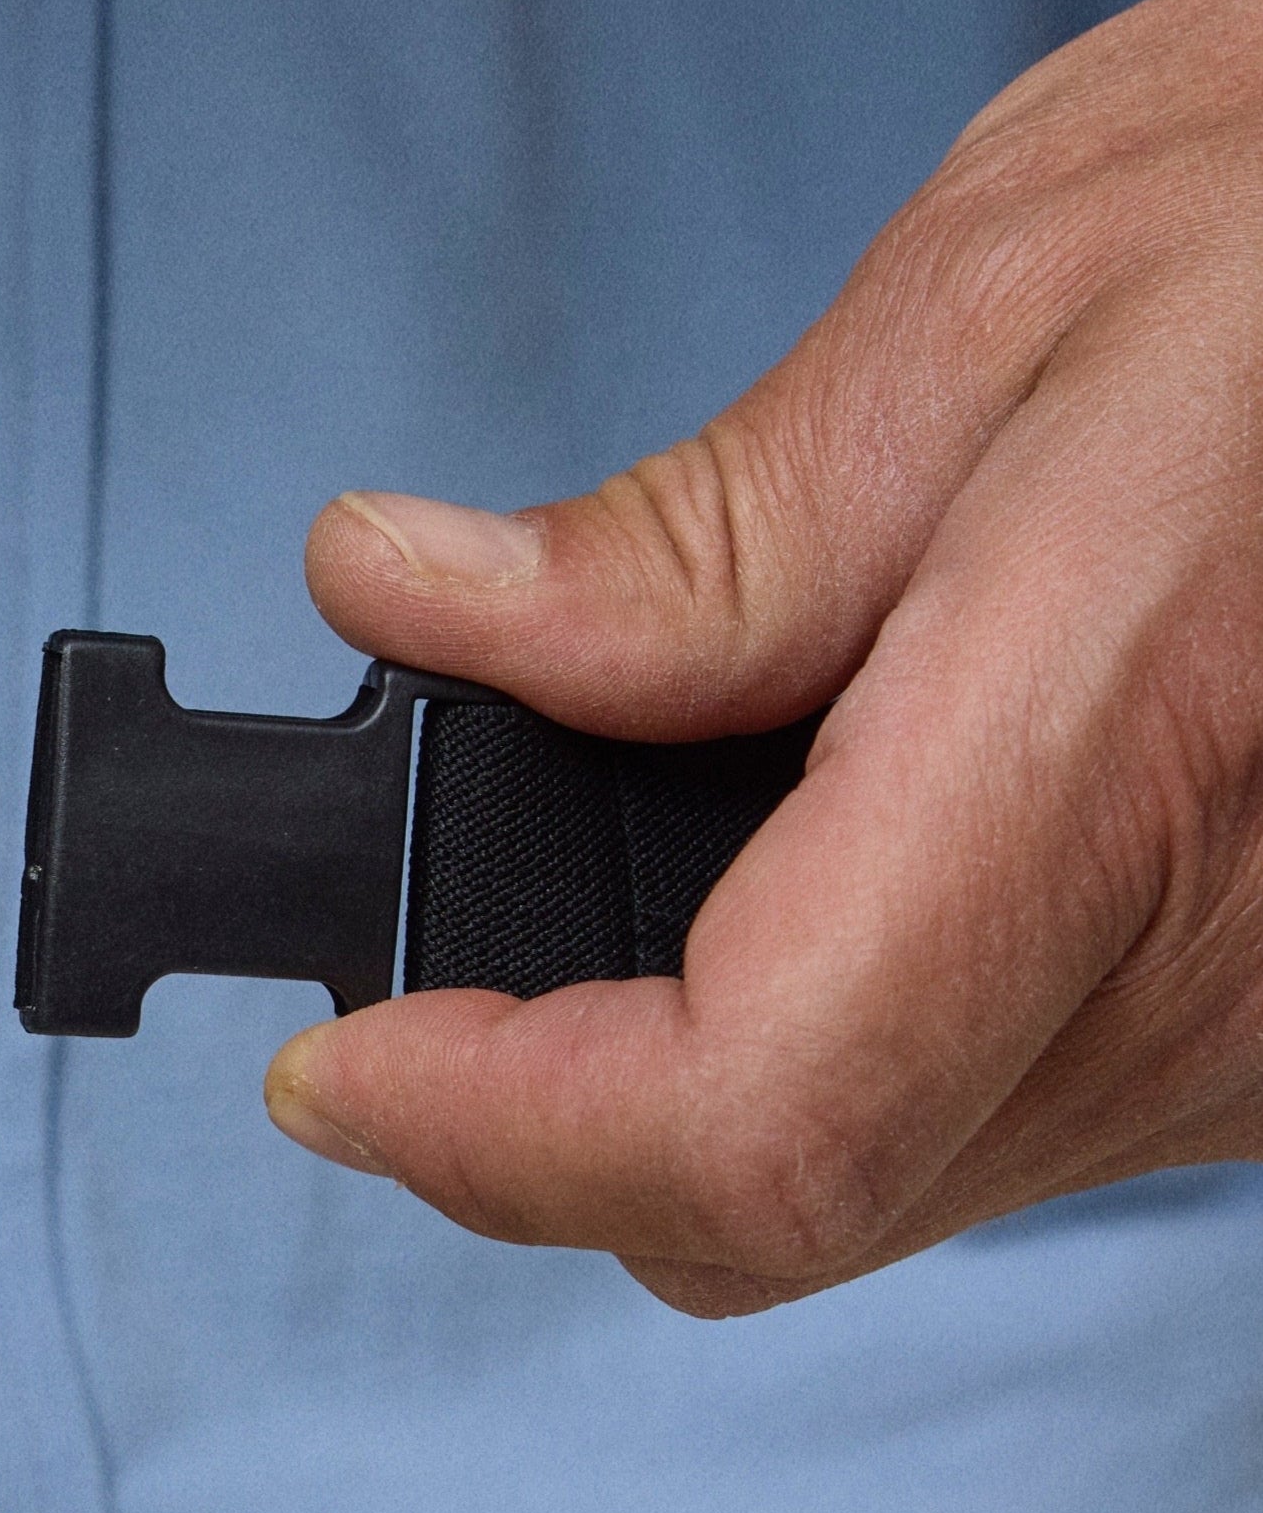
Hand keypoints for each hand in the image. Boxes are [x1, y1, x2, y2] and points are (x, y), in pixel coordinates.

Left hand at [265, 0, 1262, 1314]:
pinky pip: (993, 1122)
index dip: (494, 1131)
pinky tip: (779, 900)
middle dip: (540, 1118)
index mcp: (1097, 765)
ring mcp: (1259, 1042)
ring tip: (573, 911)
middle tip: (412, 981)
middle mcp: (1212, 979)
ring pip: (881, 1183)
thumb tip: (402, 602)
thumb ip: (689, 537)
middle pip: (783, 1201)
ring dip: (680, 1092)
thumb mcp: (992, 311)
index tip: (342, 1066)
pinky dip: (830, 1053)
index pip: (752, 1110)